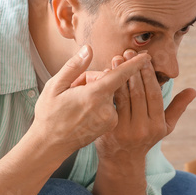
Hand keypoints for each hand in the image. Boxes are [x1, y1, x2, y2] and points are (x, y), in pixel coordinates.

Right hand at [29, 45, 151, 154]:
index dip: (133, 64)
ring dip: (97, 90)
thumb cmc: (49, 114)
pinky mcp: (110, 126)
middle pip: (110, 83)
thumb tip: (89, 49)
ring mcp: (110, 119)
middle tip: (74, 86)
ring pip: (110, 94)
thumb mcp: (54, 86)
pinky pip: (109, 105)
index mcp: (94, 96)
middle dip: (95, 78)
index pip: (120, 76)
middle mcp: (106, 109)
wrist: (49, 145)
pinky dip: (99, 102)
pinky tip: (83, 108)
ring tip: (76, 99)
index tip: (146, 56)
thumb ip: (74, 66)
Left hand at [94, 50, 195, 163]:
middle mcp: (143, 128)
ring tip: (116, 59)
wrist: (122, 160)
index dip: (149, 74)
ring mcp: (125, 130)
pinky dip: (108, 89)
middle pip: (138, 93)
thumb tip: (193, 91)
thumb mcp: (165, 127)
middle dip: (132, 70)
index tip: (143, 58)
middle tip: (127, 52)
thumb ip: (177, 107)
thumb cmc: (145, 138)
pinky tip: (105, 75)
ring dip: (118, 76)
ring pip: (123, 97)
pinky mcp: (109, 131)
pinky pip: (110, 105)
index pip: (154, 94)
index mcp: (158, 124)